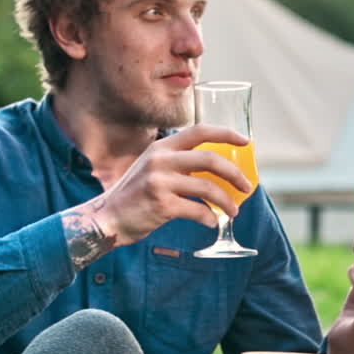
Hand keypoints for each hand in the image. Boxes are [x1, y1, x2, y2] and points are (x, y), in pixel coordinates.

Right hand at [88, 124, 251, 246]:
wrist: (106, 219)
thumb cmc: (136, 195)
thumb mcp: (152, 167)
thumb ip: (178, 162)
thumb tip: (217, 167)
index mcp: (161, 146)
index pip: (199, 131)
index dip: (226, 134)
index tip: (246, 142)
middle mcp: (160, 160)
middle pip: (211, 159)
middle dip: (235, 174)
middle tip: (246, 186)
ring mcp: (160, 181)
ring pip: (208, 188)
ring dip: (227, 201)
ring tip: (233, 211)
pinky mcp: (161, 205)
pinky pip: (198, 210)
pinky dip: (209, 218)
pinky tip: (211, 223)